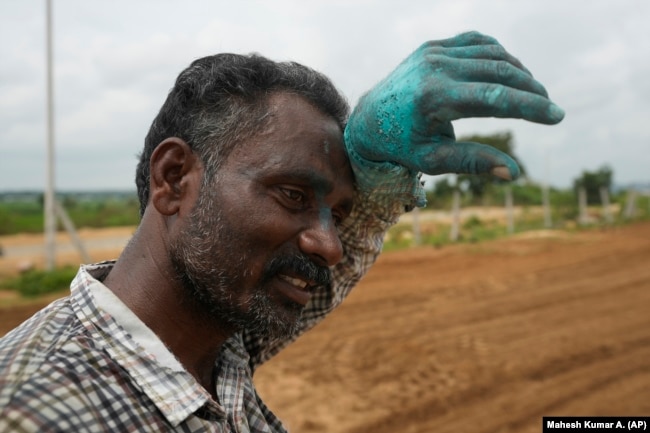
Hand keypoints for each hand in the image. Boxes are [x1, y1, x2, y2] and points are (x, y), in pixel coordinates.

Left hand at [345, 31, 564, 179]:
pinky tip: (508, 72)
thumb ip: (473, 162)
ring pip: (492, 54)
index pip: (494, 98)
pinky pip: (477, 42)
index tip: (556, 116)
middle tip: (548, 107)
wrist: (368, 119)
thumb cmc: (401, 145)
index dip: (530, 106)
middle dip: (530, 89)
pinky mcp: (433, 46)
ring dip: (517, 72)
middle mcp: (434, 68)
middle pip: (499, 72)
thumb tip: (515, 172)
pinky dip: (498, 55)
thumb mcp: (433, 160)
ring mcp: (433, 52)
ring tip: (531, 93)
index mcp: (433, 98)